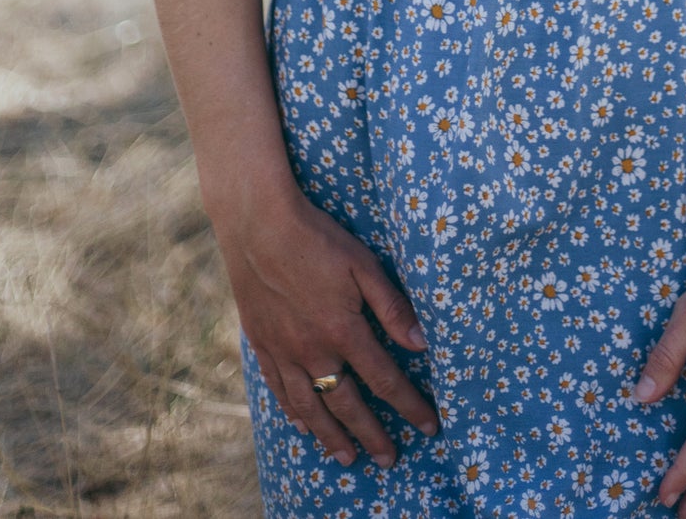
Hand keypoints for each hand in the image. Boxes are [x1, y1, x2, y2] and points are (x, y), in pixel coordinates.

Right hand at [215, 183, 439, 469]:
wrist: (257, 225)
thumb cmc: (317, 239)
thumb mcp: (363, 264)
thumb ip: (391, 307)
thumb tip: (421, 343)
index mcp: (343, 331)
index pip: (385, 380)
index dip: (409, 406)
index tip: (429, 427)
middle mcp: (313, 352)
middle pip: (348, 405)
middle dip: (372, 435)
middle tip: (389, 459)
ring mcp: (284, 352)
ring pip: (310, 408)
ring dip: (331, 437)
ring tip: (346, 458)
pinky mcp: (262, 345)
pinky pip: (279, 391)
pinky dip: (293, 413)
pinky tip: (302, 425)